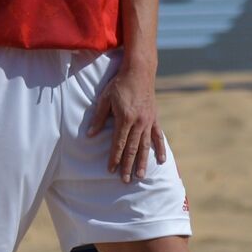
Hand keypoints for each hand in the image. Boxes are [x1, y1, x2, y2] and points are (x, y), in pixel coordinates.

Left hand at [88, 63, 166, 182]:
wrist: (140, 71)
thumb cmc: (120, 84)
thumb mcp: (105, 99)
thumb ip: (98, 118)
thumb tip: (90, 135)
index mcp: (125, 118)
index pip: (119, 143)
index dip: (114, 157)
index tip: (110, 170)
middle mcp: (139, 122)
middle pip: (132, 148)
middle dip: (128, 165)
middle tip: (125, 180)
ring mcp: (148, 121)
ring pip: (145, 146)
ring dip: (143, 161)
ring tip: (141, 176)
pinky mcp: (154, 118)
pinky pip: (158, 136)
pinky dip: (160, 148)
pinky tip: (161, 160)